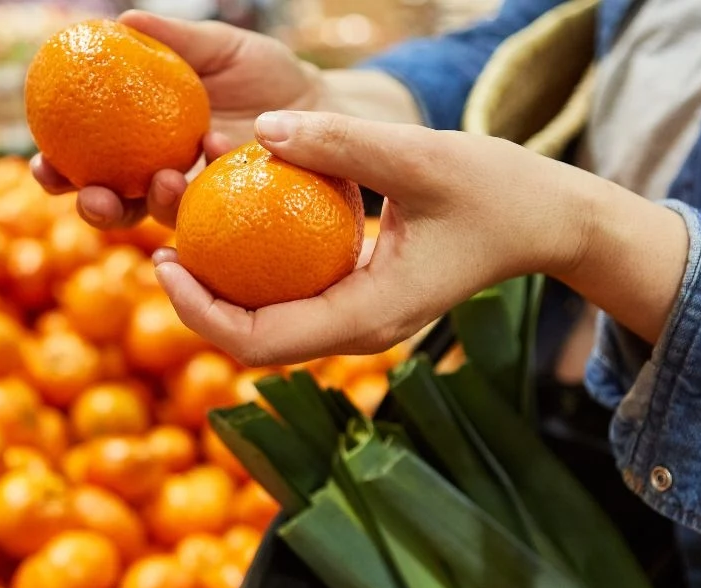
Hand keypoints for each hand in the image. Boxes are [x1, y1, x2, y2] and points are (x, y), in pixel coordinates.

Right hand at [32, 10, 322, 228]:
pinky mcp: (238, 213)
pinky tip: (214, 154)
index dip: (58, 169)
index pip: (88, 160)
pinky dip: (209, 187)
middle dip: (93, 209)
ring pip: (161, 219)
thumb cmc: (267, 76)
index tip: (42, 164)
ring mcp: (201, 201)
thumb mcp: (221, 49)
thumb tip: (124, 21)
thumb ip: (175, 41)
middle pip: (114, 204)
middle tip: (90, 196)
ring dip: (152, 207)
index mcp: (143, 142)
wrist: (322, 107)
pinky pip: (215, 212)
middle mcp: (163, 178)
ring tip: (164, 180)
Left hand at [154, 111, 689, 366]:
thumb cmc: (498, 192)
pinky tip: (231, 224)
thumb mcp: (423, 158)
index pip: (259, 341)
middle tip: (156, 244)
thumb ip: (343, 146)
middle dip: (196, 303)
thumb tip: (264, 131)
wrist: (544, 221)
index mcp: (368, 317)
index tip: (164, 259)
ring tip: (179, 234)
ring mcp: (357, 320)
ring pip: (266, 326)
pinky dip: (252, 272)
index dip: (199, 311)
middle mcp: (356, 331)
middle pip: (251, 342)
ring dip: (219, 289)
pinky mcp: (358, 299)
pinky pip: (288, 298)